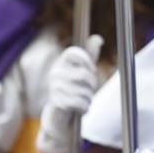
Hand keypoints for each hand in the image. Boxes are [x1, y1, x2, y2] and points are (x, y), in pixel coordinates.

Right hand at [36, 35, 103, 152]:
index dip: (86, 59)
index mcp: (62, 63)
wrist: (58, 114)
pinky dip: (85, 108)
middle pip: (85, 74)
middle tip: (89, 90)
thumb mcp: (81, 70)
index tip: (91, 68)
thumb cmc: (73, 89)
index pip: (73, 52)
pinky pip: (81, 103)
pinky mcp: (58, 102)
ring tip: (83, 100)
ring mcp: (55, 88)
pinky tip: (80, 108)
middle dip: (92, 84)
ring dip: (89, 98)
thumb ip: (90, 54)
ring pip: (85, 91)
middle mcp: (56, 73)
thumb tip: (98, 38)